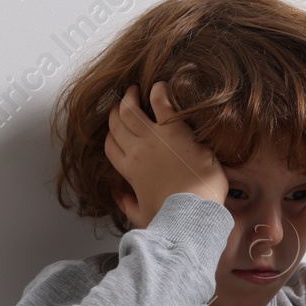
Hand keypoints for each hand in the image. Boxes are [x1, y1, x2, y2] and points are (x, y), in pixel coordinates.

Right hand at [105, 81, 226, 228]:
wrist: (194, 213)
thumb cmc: (174, 218)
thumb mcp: (143, 216)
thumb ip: (128, 205)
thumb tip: (119, 196)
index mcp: (130, 171)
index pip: (111, 146)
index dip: (112, 135)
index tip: (116, 129)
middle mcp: (137, 151)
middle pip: (117, 124)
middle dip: (117, 111)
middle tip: (123, 102)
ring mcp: (154, 139)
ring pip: (131, 110)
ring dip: (131, 97)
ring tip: (134, 89)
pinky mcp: (175, 132)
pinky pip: (161, 103)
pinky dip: (158, 92)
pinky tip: (160, 86)